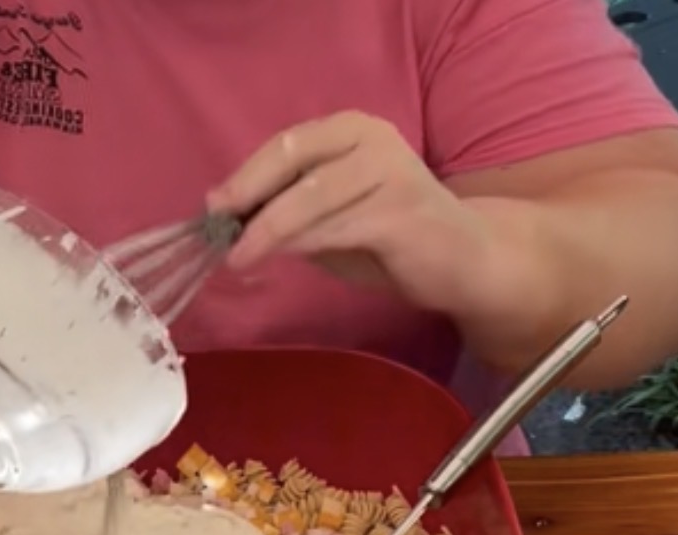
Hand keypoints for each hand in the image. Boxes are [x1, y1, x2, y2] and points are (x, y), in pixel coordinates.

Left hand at [207, 112, 493, 314]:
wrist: (464, 261)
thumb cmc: (391, 238)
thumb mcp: (331, 216)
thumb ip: (288, 207)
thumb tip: (224, 208)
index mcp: (354, 130)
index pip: (287, 144)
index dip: (246, 174)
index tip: (213, 205)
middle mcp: (373, 140)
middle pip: (294, 160)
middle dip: (248, 195)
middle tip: (218, 228)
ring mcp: (390, 173)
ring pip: (308, 199)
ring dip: (266, 230)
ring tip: (238, 256)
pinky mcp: (400, 213)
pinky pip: (333, 227)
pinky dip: (299, 244)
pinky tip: (276, 259)